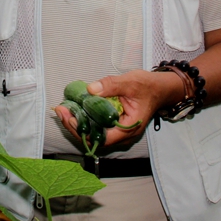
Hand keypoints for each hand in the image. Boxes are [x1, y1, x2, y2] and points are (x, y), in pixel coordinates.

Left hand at [54, 70, 182, 147]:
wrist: (159, 89)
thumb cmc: (148, 87)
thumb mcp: (131, 82)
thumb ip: (111, 85)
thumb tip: (90, 89)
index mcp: (129, 128)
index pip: (102, 138)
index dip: (84, 130)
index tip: (70, 117)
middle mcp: (122, 135)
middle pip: (94, 138)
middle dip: (75, 126)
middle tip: (60, 110)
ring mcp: (117, 131)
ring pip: (94, 134)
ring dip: (77, 123)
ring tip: (63, 109)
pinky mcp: (113, 125)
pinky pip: (96, 127)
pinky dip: (84, 119)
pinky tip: (73, 109)